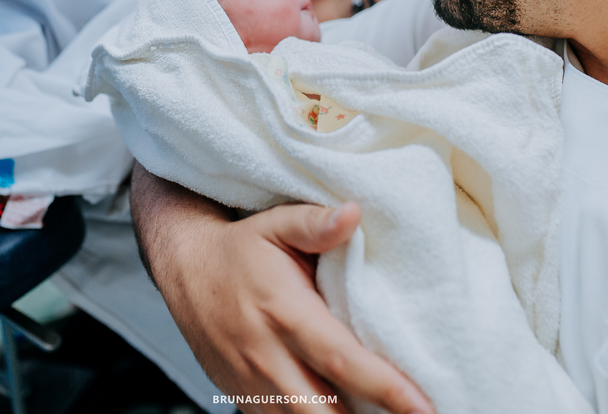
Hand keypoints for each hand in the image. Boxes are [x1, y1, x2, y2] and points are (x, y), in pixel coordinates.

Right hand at [131, 164, 433, 413]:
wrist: (185, 268)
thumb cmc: (239, 249)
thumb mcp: (275, 224)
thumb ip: (315, 222)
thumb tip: (353, 213)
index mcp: (284, 313)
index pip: (341, 359)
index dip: (385, 388)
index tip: (423, 405)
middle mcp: (266, 356)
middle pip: (324, 411)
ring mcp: (251, 384)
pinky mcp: (244, 399)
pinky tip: (344, 410)